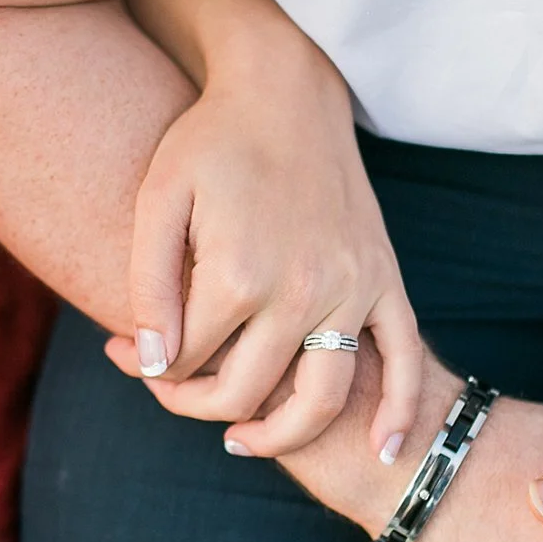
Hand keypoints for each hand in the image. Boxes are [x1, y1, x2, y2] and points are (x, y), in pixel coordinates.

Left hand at [104, 38, 421, 462]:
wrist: (284, 91)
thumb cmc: (209, 143)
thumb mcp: (155, 201)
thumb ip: (148, 286)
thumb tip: (152, 363)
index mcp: (239, 272)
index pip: (188, 362)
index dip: (154, 370)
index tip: (136, 356)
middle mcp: (302, 288)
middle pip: (246, 391)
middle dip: (199, 403)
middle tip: (174, 391)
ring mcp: (352, 287)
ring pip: (322, 398)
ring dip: (281, 434)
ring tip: (244, 439)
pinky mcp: (385, 279)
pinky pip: (406, 360)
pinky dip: (399, 412)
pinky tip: (385, 451)